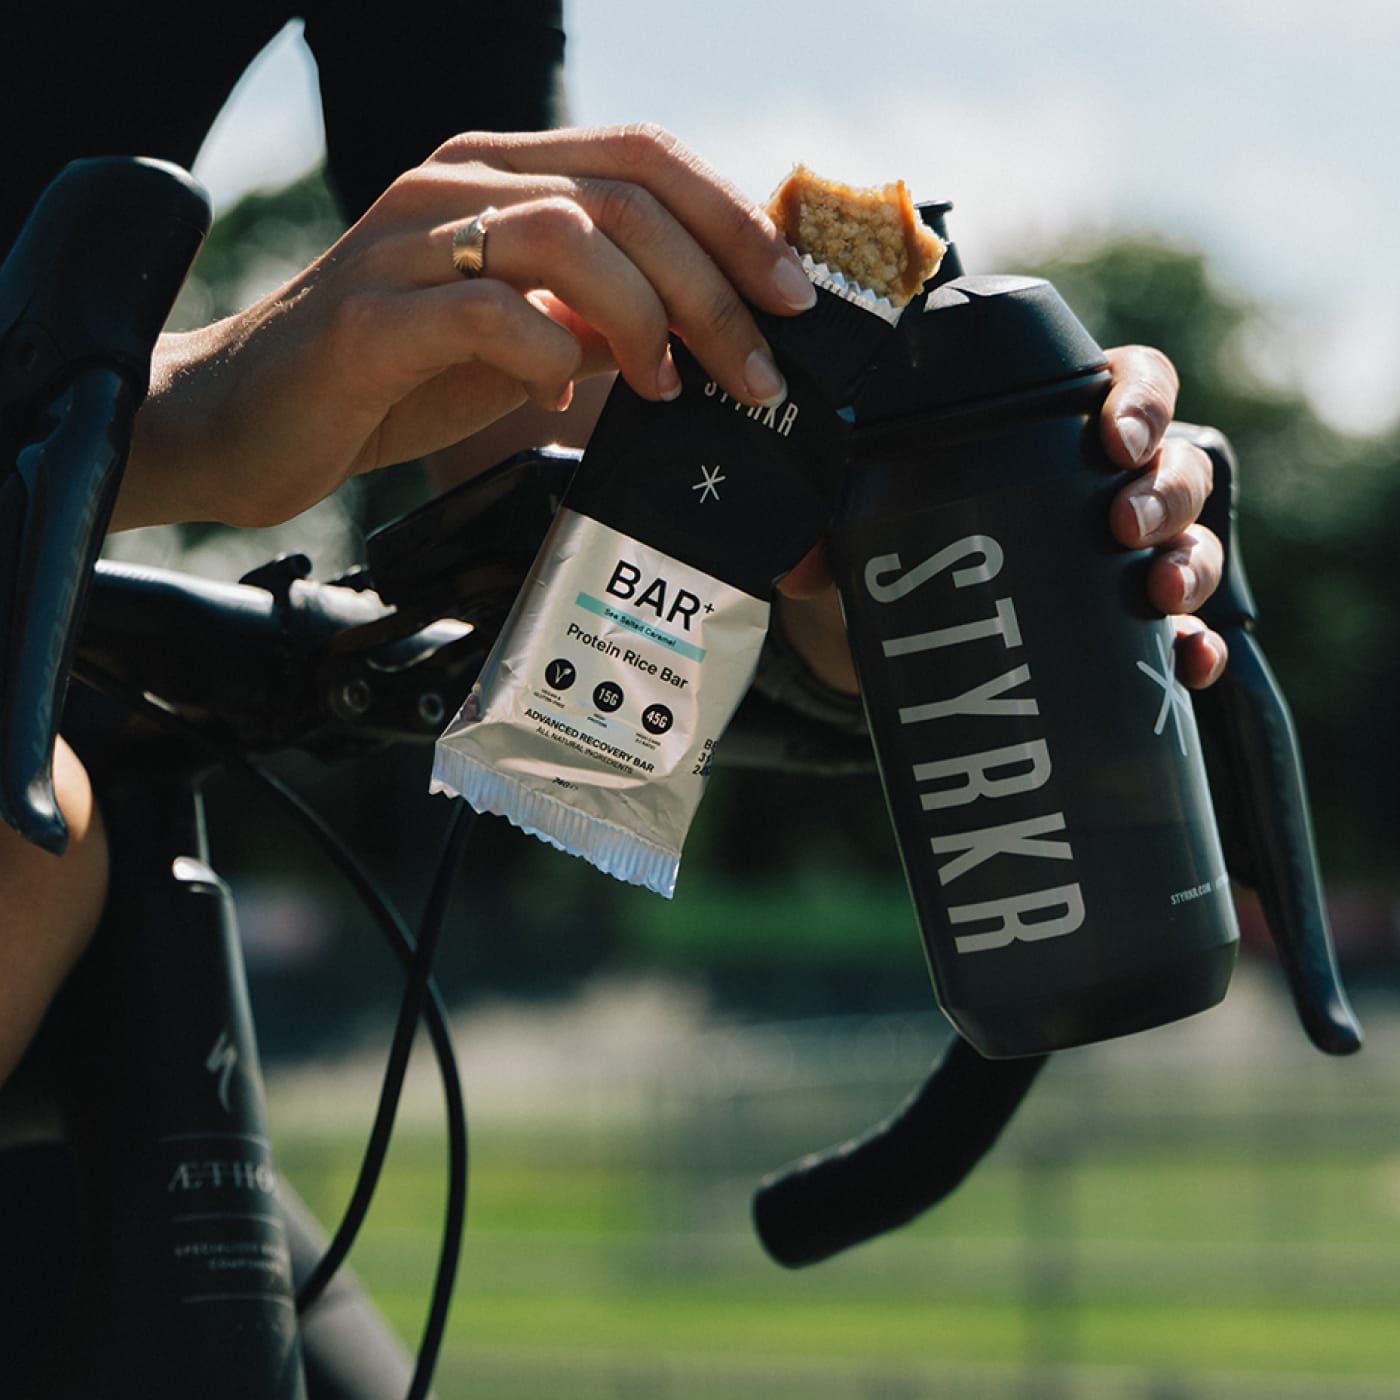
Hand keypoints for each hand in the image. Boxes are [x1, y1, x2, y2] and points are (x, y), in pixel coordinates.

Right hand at [113, 125, 816, 531]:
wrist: (243, 419)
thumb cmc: (388, 380)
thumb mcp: (517, 343)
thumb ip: (597, 323)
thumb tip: (703, 333)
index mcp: (498, 178)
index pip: (645, 159)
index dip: (735, 221)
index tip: (794, 300)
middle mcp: (455, 187)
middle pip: (626, 192)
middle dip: (717, 285)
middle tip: (757, 369)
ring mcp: (406, 244)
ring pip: (566, 232)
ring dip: (645, 316)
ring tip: (666, 386)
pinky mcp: (369, 317)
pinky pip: (485, 311)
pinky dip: (546, 354)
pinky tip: (559, 398)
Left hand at [775, 343, 1226, 693]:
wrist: (904, 636)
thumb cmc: (898, 546)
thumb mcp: (865, 520)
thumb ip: (832, 525)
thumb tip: (797, 571)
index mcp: (1057, 430)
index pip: (1132, 383)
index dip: (1142, 399)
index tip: (1114, 437)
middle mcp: (1108, 486)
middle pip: (1177, 465)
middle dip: (1164, 491)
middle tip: (1122, 527)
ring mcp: (1126, 560)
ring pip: (1192, 542)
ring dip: (1190, 562)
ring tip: (1157, 596)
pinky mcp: (1127, 629)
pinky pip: (1187, 633)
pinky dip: (1199, 648)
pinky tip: (1191, 665)